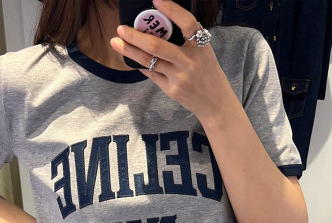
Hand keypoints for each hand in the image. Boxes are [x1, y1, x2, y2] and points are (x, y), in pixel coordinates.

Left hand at [110, 0, 227, 123]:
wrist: (215, 102)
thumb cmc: (208, 73)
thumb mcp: (204, 53)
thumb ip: (186, 41)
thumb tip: (158, 29)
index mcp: (200, 47)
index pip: (187, 23)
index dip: (172, 10)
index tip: (156, 0)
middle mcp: (189, 62)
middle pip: (157, 46)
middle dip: (135, 36)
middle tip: (121, 28)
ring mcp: (178, 77)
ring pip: (149, 61)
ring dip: (130, 51)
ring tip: (116, 42)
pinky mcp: (171, 90)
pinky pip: (152, 74)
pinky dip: (141, 65)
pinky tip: (132, 59)